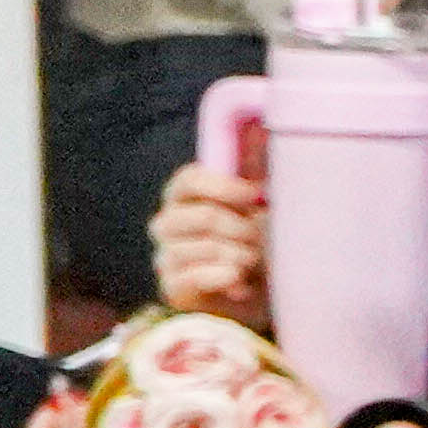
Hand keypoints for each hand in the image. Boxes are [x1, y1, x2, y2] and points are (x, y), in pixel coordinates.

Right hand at [150, 143, 269, 319]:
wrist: (260, 299)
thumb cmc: (260, 246)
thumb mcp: (261, 207)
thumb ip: (255, 171)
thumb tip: (260, 128)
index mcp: (185, 196)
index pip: (189, 179)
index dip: (223, 186)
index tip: (255, 196)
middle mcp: (168, 223)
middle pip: (203, 216)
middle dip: (243, 230)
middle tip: (261, 241)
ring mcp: (165, 256)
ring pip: (205, 247)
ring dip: (242, 256)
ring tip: (253, 262)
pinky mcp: (171, 288)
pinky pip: (195, 277)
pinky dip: (227, 278)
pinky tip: (241, 284)